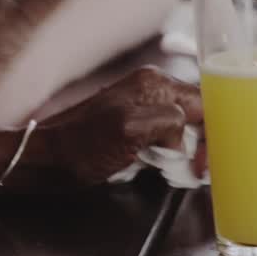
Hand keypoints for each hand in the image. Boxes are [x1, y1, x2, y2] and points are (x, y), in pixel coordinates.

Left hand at [40, 67, 202, 186]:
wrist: (43, 160)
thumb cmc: (80, 148)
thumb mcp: (129, 130)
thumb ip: (168, 121)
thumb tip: (185, 134)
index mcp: (156, 83)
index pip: (207, 102)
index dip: (213, 134)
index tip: (205, 163)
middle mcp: (153, 88)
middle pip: (199, 113)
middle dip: (203, 143)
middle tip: (196, 171)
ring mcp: (144, 104)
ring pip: (186, 126)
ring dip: (188, 151)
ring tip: (181, 172)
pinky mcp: (136, 122)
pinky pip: (168, 135)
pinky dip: (172, 153)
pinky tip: (164, 166)